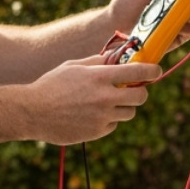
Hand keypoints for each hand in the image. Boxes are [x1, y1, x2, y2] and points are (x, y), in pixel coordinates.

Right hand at [25, 55, 162, 143]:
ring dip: (124, 107)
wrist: (32, 112)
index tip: (156, 70)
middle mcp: (105, 97)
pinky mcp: (97, 131)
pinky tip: (91, 114)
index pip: (137, 72)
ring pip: (129, 113)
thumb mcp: (73, 66)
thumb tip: (117, 57)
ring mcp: (102, 116)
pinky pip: (113, 124)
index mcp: (99, 76)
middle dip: (140, 92)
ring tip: (106, 103)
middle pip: (141, 96)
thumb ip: (97, 61)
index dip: (151, 70)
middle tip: (133, 90)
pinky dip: (108, 119)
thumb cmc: (51, 85)